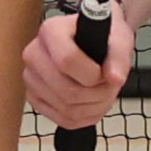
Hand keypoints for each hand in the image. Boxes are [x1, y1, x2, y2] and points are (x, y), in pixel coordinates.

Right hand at [20, 0, 131, 130]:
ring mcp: (31, 78)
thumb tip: (115, 79)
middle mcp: (34, 53)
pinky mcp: (34, 97)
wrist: (92, 41)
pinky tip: (93, 104)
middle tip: (110, 86)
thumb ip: (119, 58)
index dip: (92, 75)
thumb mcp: (119, 39)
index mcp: (51, 31)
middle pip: (66, 90)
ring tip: (103, 93)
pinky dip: (84, 117)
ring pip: (66, 108)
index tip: (105, 73)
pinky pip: (62, 119)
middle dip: (97, 95)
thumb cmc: (103, 37)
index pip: (67, 61)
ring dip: (94, 107)